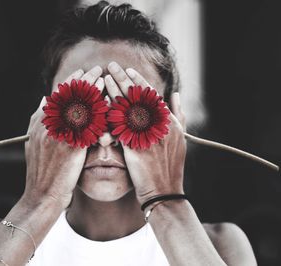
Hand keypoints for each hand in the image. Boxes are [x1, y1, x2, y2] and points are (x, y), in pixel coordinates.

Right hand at [22, 66, 103, 208]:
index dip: (70, 83)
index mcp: (39, 123)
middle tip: (96, 69)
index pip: (56, 96)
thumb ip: (39, 120)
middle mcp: (47, 125)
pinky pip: (85, 124)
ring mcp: (58, 134)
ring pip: (75, 105)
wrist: (41, 197)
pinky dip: (95, 110)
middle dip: (82, 80)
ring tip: (102, 77)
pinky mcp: (70, 147)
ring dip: (90, 89)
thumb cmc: (41, 173)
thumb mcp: (34, 143)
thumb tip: (44, 99)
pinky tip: (106, 102)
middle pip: (66, 95)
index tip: (81, 72)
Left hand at [105, 62, 186, 204]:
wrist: (164, 191)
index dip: (138, 80)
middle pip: (137, 95)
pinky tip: (99, 103)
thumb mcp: (180, 137)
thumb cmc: (171, 165)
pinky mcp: (133, 146)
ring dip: (114, 89)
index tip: (128, 70)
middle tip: (111, 65)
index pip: (151, 94)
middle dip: (123, 78)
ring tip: (102, 77)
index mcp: (168, 120)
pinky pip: (119, 125)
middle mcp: (158, 124)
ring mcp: (146, 134)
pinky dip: (109, 112)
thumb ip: (178, 114)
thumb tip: (175, 94)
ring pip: (127, 106)